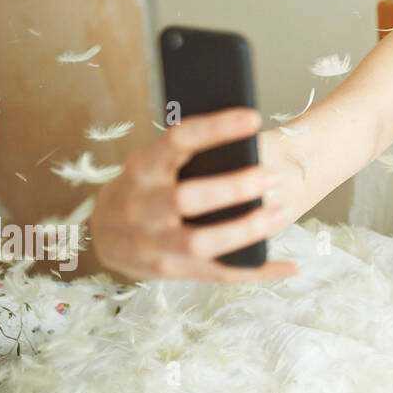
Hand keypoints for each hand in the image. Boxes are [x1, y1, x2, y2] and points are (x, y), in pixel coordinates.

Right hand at [91, 107, 298, 282]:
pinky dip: (257, 271)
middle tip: (272, 175)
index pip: (178, 141)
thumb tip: (248, 143)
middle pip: (186, 198)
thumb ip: (189, 155)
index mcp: (142, 168)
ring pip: (200, 243)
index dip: (216, 128)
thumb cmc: (144, 187)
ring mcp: (152, 244)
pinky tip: (289, 265)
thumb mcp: (154, 163)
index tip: (254, 117)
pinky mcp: (171, 271)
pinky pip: (218, 274)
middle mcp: (141, 206)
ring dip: (245, 230)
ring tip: (281, 213)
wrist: (103, 233)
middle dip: (232, 187)